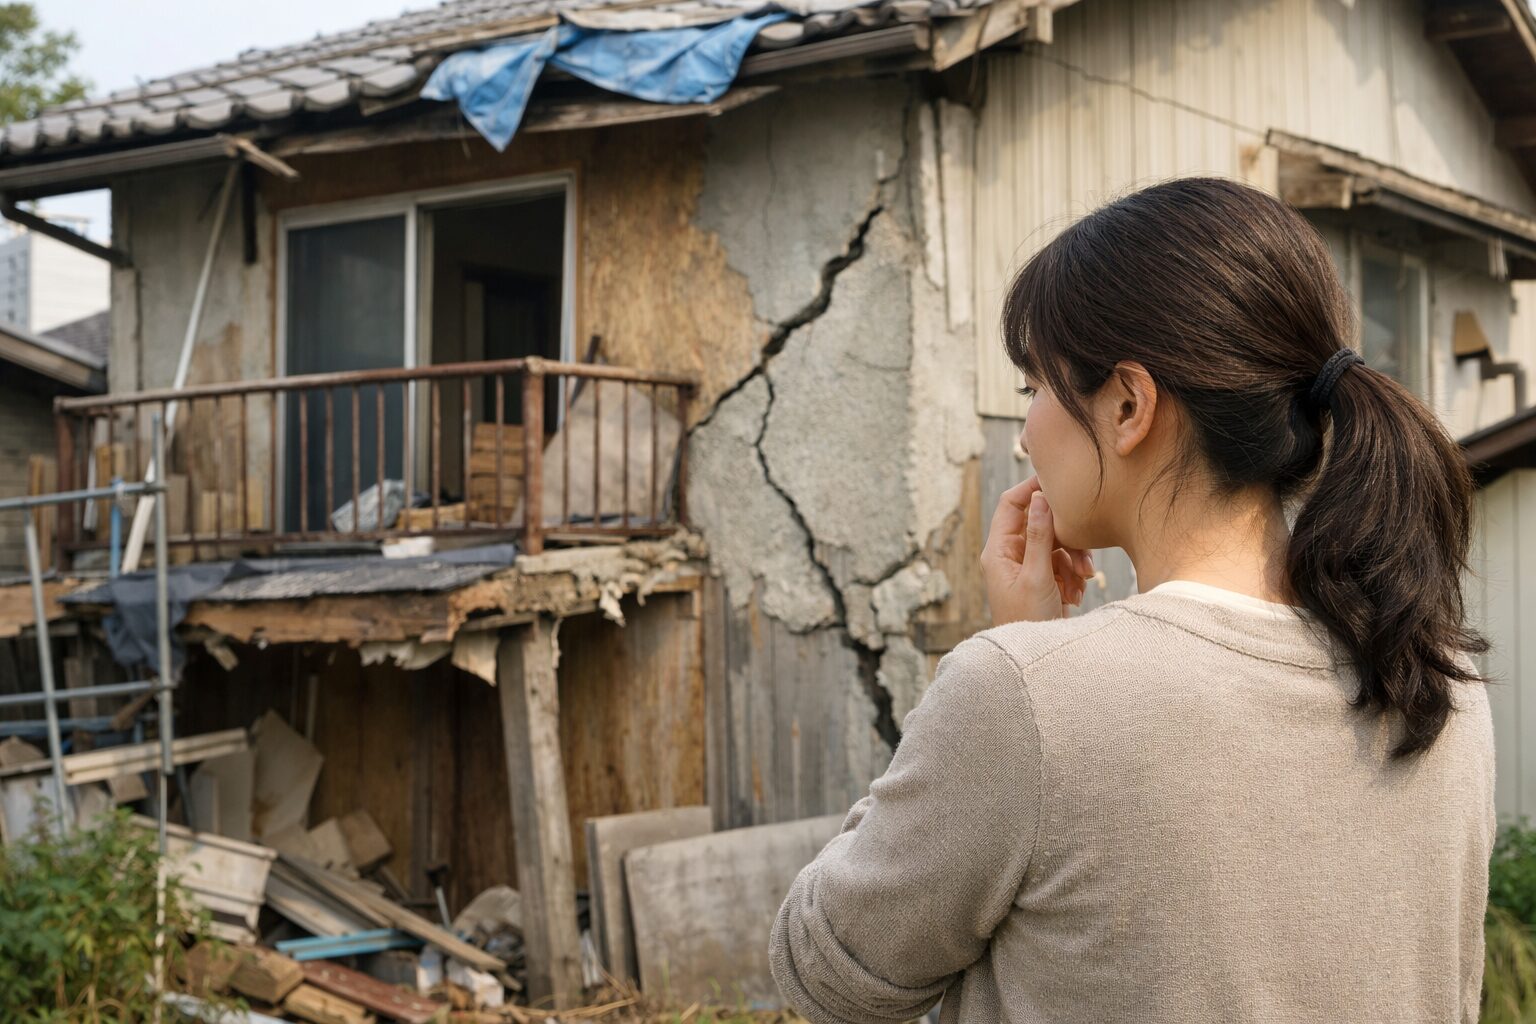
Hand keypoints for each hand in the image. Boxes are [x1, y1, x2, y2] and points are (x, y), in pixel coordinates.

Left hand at [980, 477, 1094, 625]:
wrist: (1037, 660)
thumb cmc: (1029, 622)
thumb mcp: (1037, 577)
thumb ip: (1039, 536)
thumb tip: (1039, 498)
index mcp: (998, 551)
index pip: (1010, 504)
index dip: (1032, 490)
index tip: (1059, 484)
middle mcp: (1009, 555)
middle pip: (1039, 523)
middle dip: (1065, 537)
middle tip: (1083, 557)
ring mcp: (1026, 567)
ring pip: (1055, 543)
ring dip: (1073, 559)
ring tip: (1082, 581)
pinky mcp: (1042, 579)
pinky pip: (1062, 562)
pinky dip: (1073, 574)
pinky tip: (1076, 594)